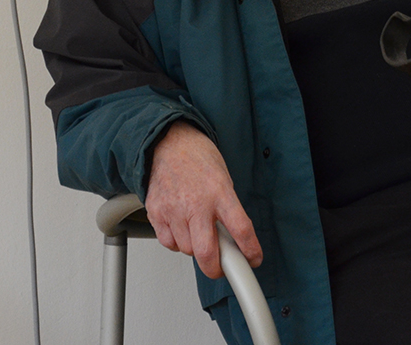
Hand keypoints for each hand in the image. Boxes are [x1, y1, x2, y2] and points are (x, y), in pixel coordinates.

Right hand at [144, 121, 262, 278]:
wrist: (167, 141)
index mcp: (220, 192)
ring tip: (198, 230)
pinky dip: (177, 242)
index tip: (254, 259)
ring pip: (187, 250)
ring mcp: (174, 209)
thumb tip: (233, 240)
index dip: (251, 251)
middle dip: (216, 268)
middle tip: (221, 266)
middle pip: (206, 253)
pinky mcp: (156, 213)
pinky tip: (182, 227)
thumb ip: (227, 209)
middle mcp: (196, 203)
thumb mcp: (223, 178)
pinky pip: (168, 242)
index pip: (241, 230)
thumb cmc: (197, 158)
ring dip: (195, 249)